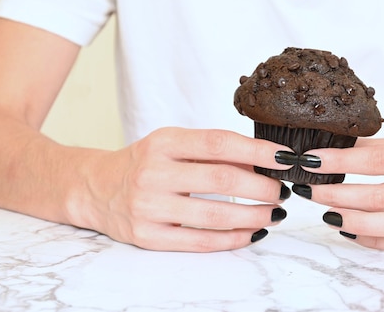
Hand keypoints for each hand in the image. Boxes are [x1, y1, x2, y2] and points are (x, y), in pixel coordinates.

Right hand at [73, 127, 291, 251]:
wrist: (97, 188)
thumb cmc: (144, 162)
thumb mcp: (172, 144)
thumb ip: (212, 152)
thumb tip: (262, 163)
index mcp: (163, 142)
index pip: (219, 143)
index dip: (257, 151)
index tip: (285, 158)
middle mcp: (153, 172)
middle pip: (223, 180)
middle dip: (263, 187)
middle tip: (282, 190)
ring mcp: (149, 207)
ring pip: (215, 216)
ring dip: (254, 216)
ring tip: (273, 213)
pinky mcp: (148, 236)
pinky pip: (200, 241)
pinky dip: (233, 239)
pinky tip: (252, 232)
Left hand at [291, 137, 383, 252]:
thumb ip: (380, 148)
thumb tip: (334, 146)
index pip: (380, 158)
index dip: (342, 161)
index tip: (312, 161)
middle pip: (383, 196)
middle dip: (340, 195)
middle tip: (311, 191)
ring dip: (354, 221)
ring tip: (327, 214)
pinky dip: (374, 240)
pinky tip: (351, 230)